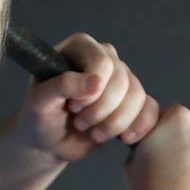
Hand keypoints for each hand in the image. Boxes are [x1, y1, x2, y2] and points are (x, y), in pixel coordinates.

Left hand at [14, 32, 160, 164]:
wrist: (49, 142)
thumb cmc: (39, 117)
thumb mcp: (40, 101)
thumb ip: (63, 85)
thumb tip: (97, 81)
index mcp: (80, 47)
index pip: (102, 62)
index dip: (91, 91)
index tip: (73, 107)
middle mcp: (104, 57)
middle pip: (122, 81)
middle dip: (100, 110)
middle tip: (79, 122)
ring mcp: (121, 78)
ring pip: (137, 96)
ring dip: (114, 123)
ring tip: (92, 132)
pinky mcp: (133, 101)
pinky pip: (150, 109)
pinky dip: (139, 126)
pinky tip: (123, 138)